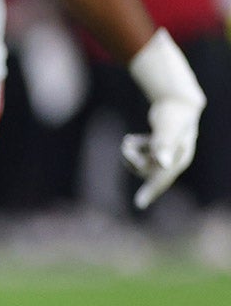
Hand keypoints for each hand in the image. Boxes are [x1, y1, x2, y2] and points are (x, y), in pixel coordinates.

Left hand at [123, 29, 203, 209]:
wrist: (178, 101)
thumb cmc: (174, 114)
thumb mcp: (168, 128)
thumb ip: (164, 144)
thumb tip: (162, 164)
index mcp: (178, 159)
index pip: (162, 179)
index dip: (150, 191)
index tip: (138, 204)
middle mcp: (173, 161)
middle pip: (146, 171)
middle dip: (132, 160)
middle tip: (126, 144)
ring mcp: (166, 156)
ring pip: (142, 164)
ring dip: (131, 153)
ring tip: (127, 141)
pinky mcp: (158, 149)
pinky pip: (142, 156)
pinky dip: (133, 148)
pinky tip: (131, 139)